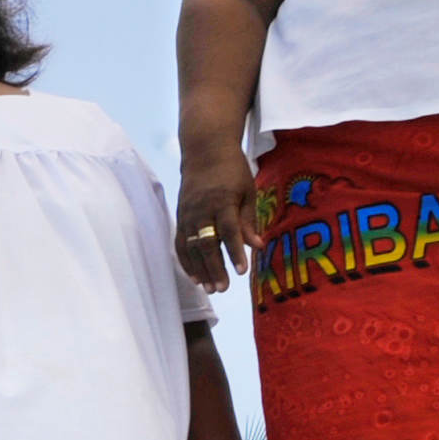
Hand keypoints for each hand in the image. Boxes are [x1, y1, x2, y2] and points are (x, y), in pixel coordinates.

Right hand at [174, 149, 257, 291]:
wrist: (204, 151)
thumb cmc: (232, 171)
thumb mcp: (247, 191)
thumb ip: (249, 220)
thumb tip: (258, 246)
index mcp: (223, 201)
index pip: (229, 231)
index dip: (235, 252)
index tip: (242, 271)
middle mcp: (202, 209)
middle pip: (207, 244)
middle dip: (215, 267)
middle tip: (224, 288)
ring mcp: (188, 214)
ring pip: (191, 247)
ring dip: (200, 269)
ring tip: (210, 288)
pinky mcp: (180, 217)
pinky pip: (180, 244)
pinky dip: (186, 262)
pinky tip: (195, 277)